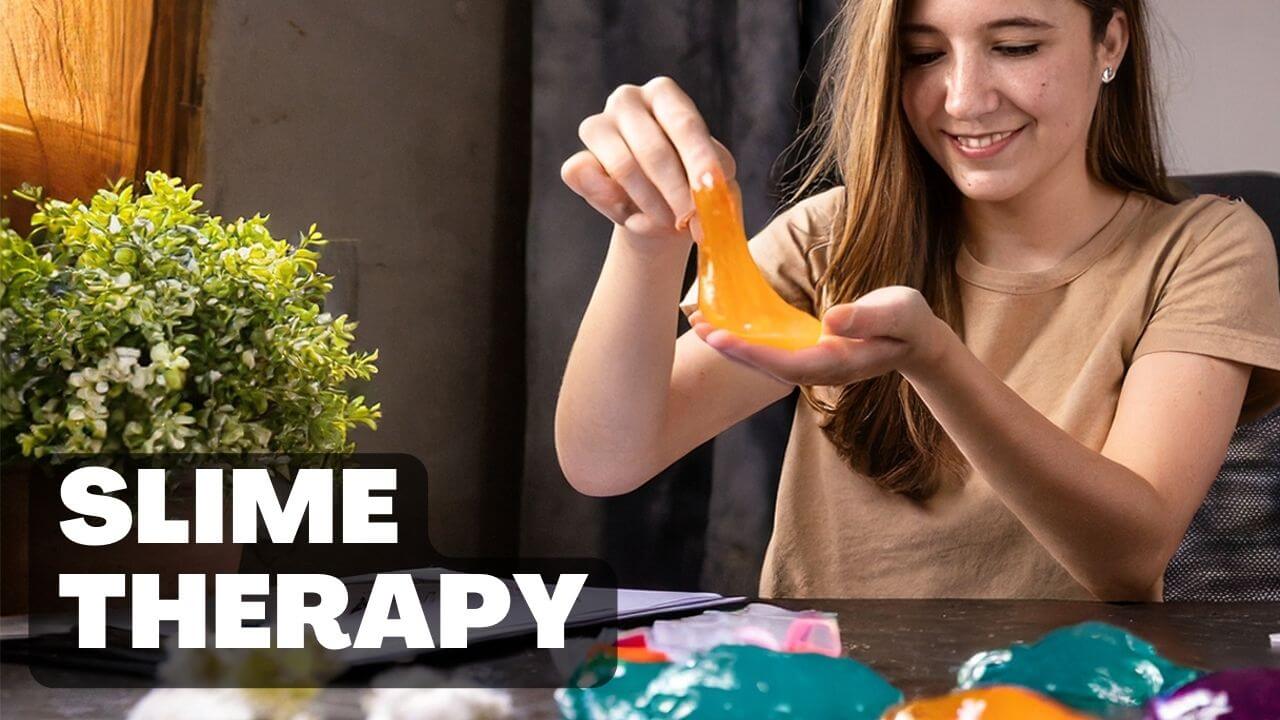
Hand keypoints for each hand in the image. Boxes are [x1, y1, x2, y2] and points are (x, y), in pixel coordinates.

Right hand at [561, 76, 736, 242]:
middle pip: (653, 149)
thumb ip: (710, 192)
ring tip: (668, 223)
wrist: (662, 212)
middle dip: (676, 192)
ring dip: (650, 204)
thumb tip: (693, 199)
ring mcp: (596, 127)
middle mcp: (626, 100)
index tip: (711, 191)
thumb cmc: (693, 187)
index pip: (684, 124)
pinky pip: (591, 187)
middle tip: (690, 222)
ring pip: (623, 168)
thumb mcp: (714, 186)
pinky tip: (633, 217)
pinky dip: (614, 208)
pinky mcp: (577, 163)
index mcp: (664, 94)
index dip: (700, 161)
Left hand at [689, 286, 952, 385]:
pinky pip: (772, 349)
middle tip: (699, 326)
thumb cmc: (910, 323)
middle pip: (769, 366)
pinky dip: (747, 339)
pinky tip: (728, 323)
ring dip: (734, 345)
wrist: (917, 340)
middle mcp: (821, 370)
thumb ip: (868, 317)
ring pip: (766, 359)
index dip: (754, 353)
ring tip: (700, 322)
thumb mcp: (899, 312)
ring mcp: (814, 364)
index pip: (789, 364)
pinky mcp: (810, 352)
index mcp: (840, 363)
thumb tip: (832, 321)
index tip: (724, 338)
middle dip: (733, 349)